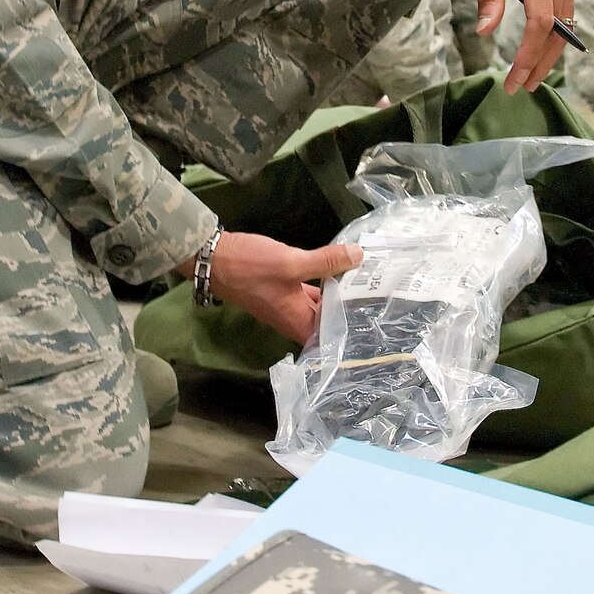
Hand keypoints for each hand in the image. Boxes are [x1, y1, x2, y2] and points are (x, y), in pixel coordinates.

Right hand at [177, 231, 360, 343]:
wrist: (212, 257)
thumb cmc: (249, 266)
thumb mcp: (290, 262)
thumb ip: (325, 261)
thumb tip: (359, 257)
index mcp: (296, 320)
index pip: (331, 336)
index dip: (352, 329)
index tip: (375, 316)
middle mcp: (292, 317)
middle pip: (327, 320)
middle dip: (349, 308)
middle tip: (380, 293)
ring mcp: (286, 303)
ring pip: (318, 303)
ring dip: (337, 293)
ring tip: (367, 280)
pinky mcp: (282, 289)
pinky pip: (308, 290)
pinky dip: (323, 282)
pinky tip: (338, 268)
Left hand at [465, 0, 574, 93]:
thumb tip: (485, 33)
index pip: (541, 23)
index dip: (528, 55)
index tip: (514, 77)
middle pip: (558, 30)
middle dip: (541, 63)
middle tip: (522, 87)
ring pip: (565, 24)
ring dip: (550, 54)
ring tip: (529, 77)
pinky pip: (565, 12)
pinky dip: (554, 36)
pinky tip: (539, 53)